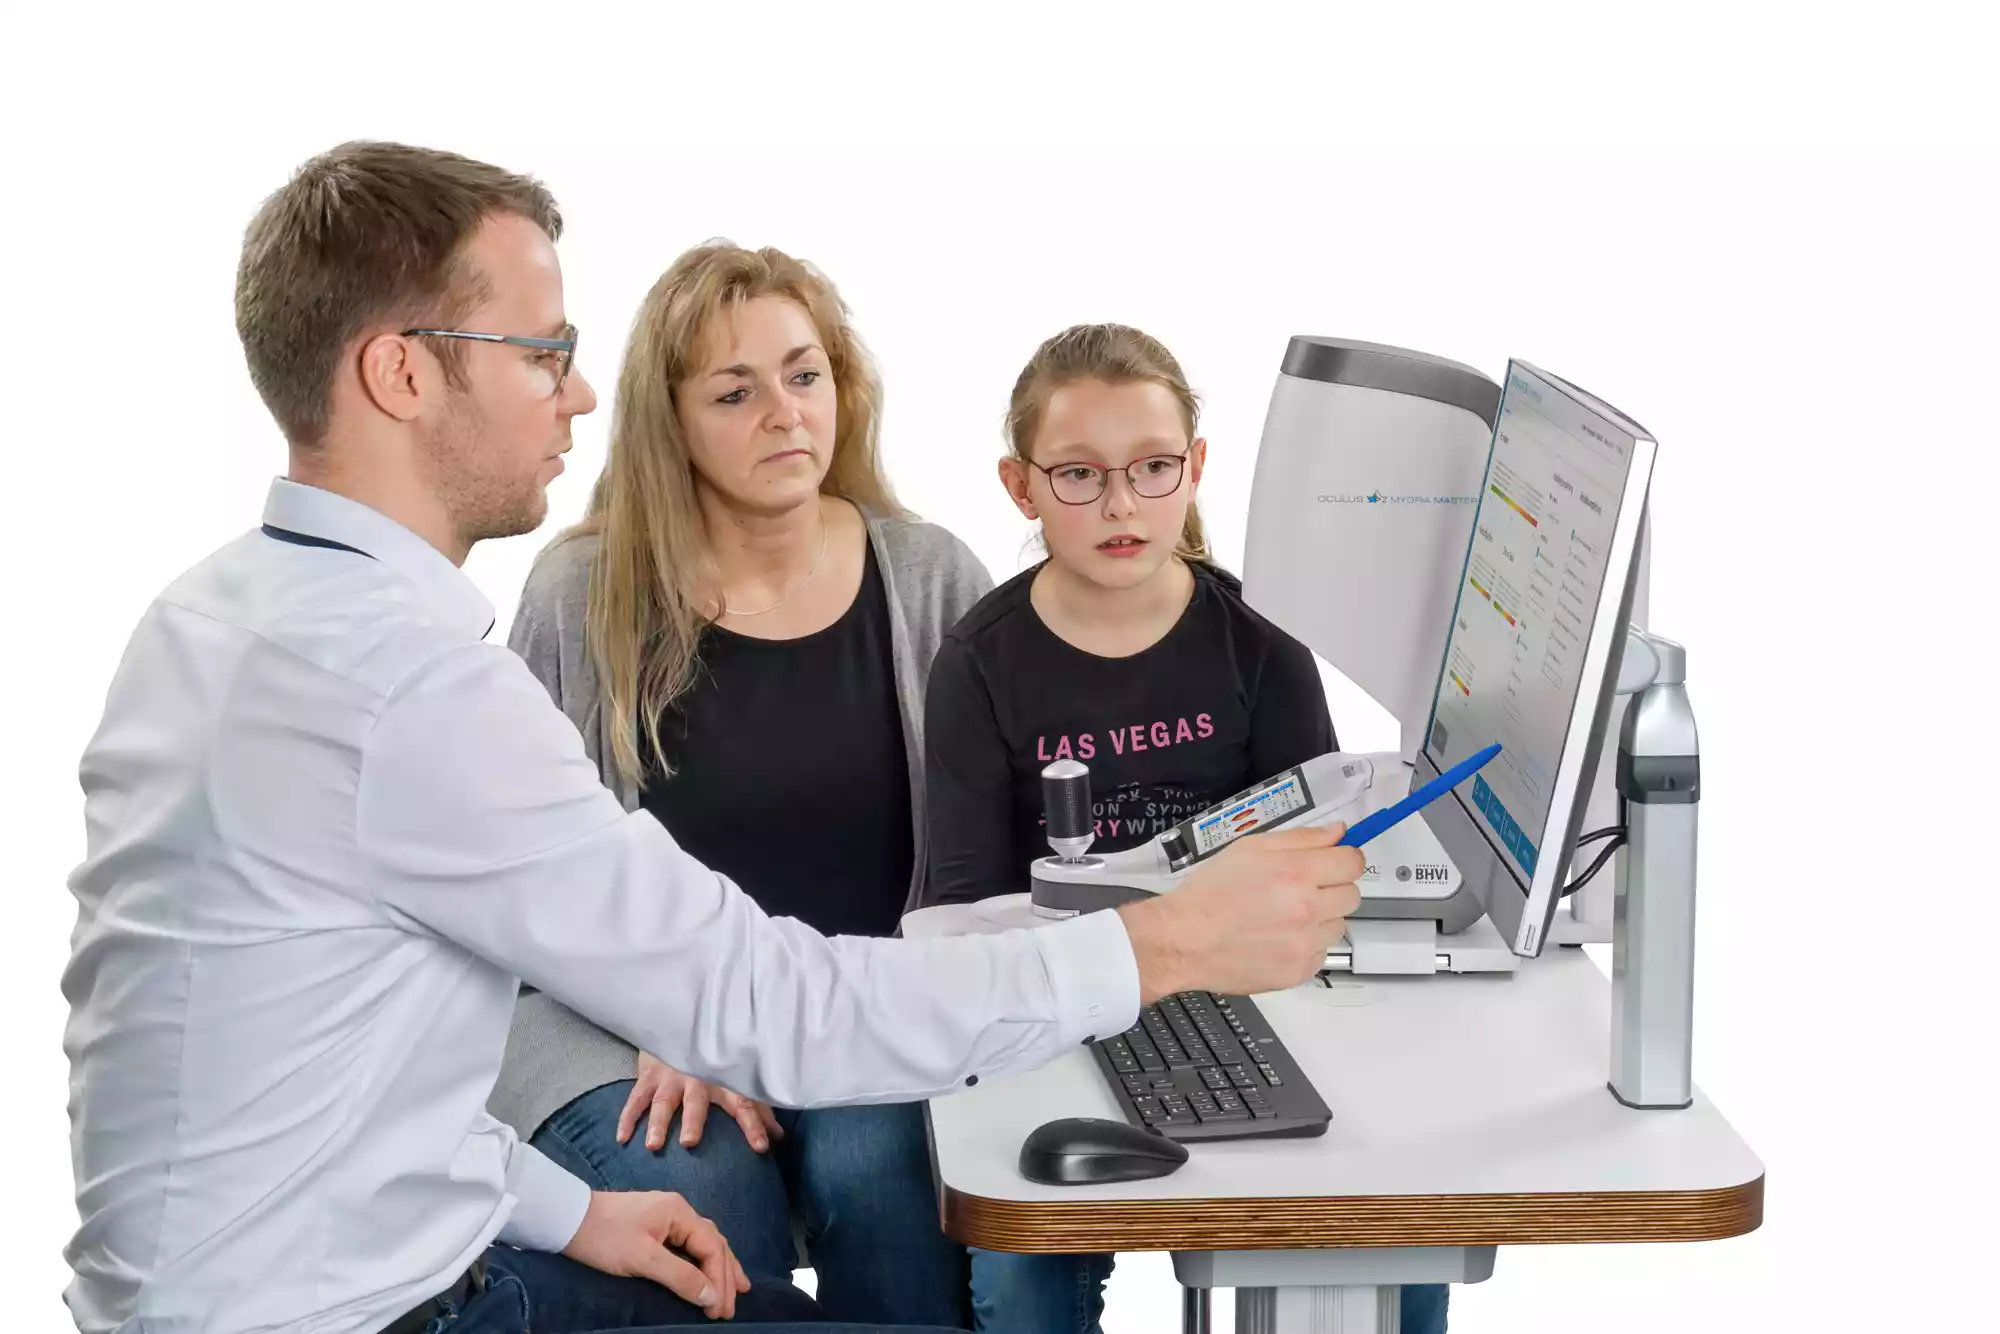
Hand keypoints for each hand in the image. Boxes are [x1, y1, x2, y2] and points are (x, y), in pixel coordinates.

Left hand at [563, 1190, 748, 1319]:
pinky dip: (702, 1262)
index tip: (719, 1310)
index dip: (719, 1279)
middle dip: (725, 1276)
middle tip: (731, 1309)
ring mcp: (667, 1217)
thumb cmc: (604, 1237)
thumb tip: (712, 1295)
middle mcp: (679, 1211)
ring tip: (737, 1289)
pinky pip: (689, 1246)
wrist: (566, 1218)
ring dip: (719, 1268)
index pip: (711, 1247)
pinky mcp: (654, 1227)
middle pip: (713, 1244)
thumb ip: (679, 1276)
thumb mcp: (642, 1259)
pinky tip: (708, 1271)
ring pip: (703, 1244)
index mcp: (679, 1213)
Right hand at [617, 1052, 784, 1153]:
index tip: (762, 1147)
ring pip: (663, 1102)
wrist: (682, 1023)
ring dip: (658, 1123)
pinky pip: (635, 1099)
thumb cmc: (716, 1059)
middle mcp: (697, 1078)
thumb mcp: (737, 1078)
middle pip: (696, 1102)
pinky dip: (627, 1118)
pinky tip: (622, 1138)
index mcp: (724, 1081)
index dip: (754, 1125)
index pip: (743, 1103)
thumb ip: (758, 1107)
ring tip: (653, 1145)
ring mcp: (670, 1077)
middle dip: (694, 1121)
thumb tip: (780, 1136)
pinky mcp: (649, 1076)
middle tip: (690, 1143)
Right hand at [1116, 824, 1365, 1001]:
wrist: (1182, 940)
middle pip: (1352, 895)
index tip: (1334, 862)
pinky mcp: (1299, 971)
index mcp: (1297, 873)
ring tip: (1284, 916)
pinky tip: (1278, 938)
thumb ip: (1300, 837)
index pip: (1353, 862)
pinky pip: (1321, 953)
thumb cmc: (1209, 893)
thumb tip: (1337, 832)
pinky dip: (1306, 945)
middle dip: (1333, 888)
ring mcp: (1305, 944)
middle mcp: (1308, 909)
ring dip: (1321, 918)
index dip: (1344, 858)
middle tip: (1302, 889)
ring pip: (1338, 926)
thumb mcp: (1250, 848)